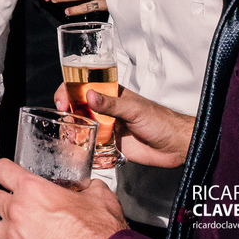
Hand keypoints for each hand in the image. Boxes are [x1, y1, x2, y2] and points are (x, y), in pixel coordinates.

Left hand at [0, 159, 126, 238]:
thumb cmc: (101, 238)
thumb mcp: (101, 199)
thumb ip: (88, 187)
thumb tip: (90, 186)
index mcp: (33, 191)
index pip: (2, 169)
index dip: (5, 170)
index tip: (6, 174)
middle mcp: (17, 214)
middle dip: (2, 200)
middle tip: (14, 206)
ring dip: (2, 229)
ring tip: (15, 232)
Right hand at [54, 83, 192, 167]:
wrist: (176, 146)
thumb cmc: (160, 121)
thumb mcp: (134, 109)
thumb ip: (111, 104)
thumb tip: (90, 96)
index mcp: (109, 94)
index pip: (81, 87)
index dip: (67, 92)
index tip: (61, 102)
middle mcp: (104, 110)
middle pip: (76, 108)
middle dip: (66, 114)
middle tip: (65, 123)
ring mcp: (106, 127)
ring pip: (81, 127)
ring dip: (73, 132)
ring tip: (71, 139)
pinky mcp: (109, 146)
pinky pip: (91, 146)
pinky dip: (84, 149)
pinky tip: (81, 151)